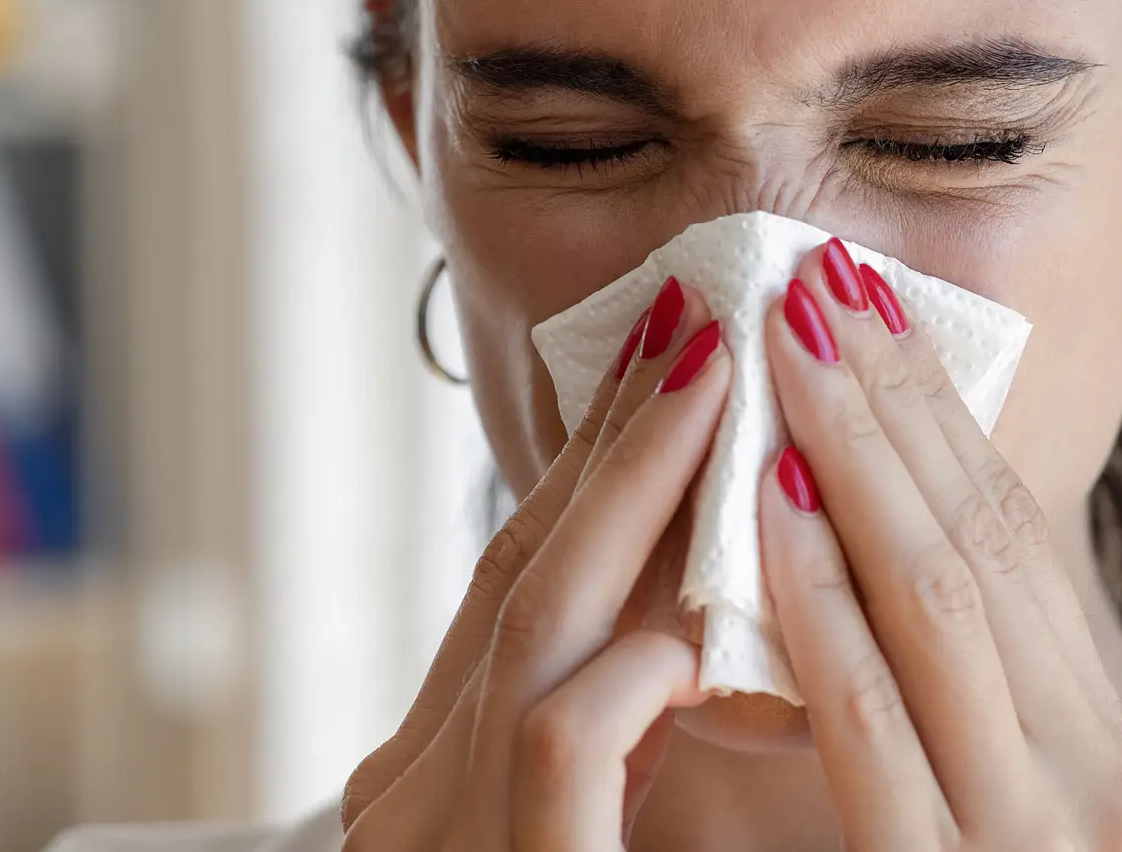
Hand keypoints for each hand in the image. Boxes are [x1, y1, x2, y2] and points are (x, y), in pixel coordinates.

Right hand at [341, 278, 731, 850]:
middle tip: (695, 322)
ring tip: (713, 383)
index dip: (590, 463)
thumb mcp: (576, 826)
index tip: (665, 363)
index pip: (508, 579)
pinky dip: (633, 672)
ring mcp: (438, 839)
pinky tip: (697, 629)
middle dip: (618, 438)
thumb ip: (608, 737)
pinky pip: (560, 741)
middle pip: (519, 569)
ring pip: (536, 623)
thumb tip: (683, 618)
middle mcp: (408, 794)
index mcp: (423, 774)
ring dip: (634, 489)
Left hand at [760, 240, 1121, 850]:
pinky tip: (771, 502)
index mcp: (1112, 749)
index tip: (876, 303)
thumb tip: (891, 544)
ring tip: (789, 343)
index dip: (943, 412)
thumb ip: (975, 699)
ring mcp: (1032, 830)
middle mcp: (1104, 779)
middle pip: (986, 540)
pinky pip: (870, 711)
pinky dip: (820, 595)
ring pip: (937, 598)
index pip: (1021, 541)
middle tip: (821, 278)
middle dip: (895, 396)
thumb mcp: (1011, 806)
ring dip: (854, 453)